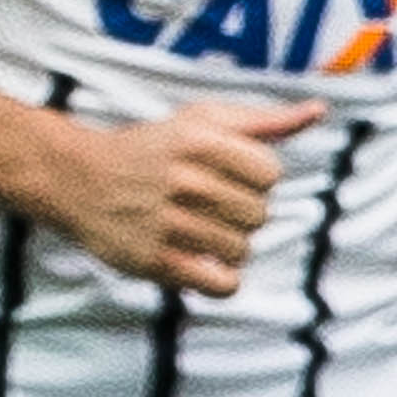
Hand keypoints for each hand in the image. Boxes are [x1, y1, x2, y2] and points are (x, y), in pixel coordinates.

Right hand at [49, 98, 319, 296]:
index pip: (270, 174)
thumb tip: (318, 110)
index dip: (253, 178)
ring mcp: (169, 223)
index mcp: (201, 142)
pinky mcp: (155, 261)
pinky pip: (222, 285)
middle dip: (240, 213)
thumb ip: (262, 121)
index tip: (225, 177)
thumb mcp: (200, 121)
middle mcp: (185, 181)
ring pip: (242, 249)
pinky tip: (202, 264)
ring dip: (227, 245)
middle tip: (207, 206)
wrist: (77, 179)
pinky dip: (221, 280)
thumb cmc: (150, 149)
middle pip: (259, 214)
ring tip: (198, 232)